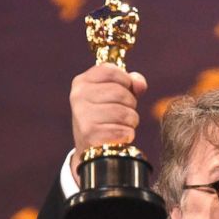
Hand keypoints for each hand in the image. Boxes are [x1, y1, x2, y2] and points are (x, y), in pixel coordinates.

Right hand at [68, 63, 147, 183]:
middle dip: (131, 103)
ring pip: (124, 112)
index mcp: (81, 82)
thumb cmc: (106, 115)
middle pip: (120, 92)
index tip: (126, 89)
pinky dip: (127, 134)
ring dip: (131, 120)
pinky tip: (120, 135)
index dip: (125, 80)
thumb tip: (140, 84)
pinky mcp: (90, 135)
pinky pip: (123, 130)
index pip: (110, 71)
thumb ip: (130, 83)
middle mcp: (78, 96)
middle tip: (124, 111)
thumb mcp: (114, 94)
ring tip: (123, 123)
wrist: (91, 147)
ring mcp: (82, 115)